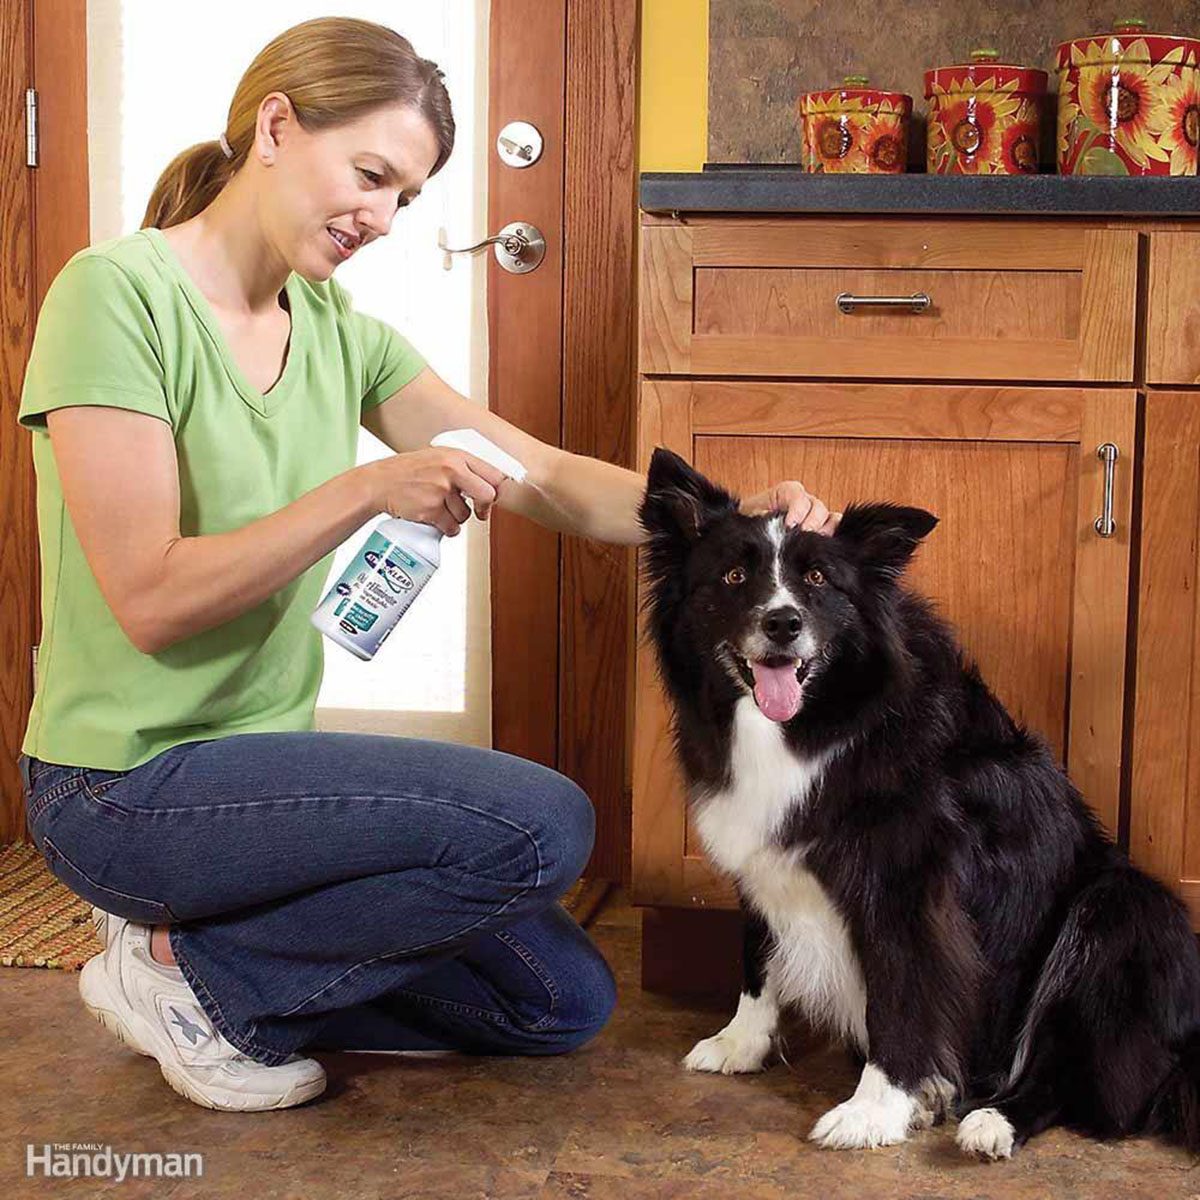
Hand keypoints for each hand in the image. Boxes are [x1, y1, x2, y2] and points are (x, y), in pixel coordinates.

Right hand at [365, 448, 507, 536]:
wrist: (379, 483)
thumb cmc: (408, 472)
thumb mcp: (438, 458)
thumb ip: (462, 468)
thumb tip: (489, 484)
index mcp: (456, 456)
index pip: (493, 474)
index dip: (496, 489)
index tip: (492, 497)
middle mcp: (451, 470)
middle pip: (488, 495)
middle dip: (485, 507)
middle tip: (479, 512)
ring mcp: (440, 490)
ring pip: (465, 515)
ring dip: (455, 518)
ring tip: (439, 508)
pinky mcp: (430, 509)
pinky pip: (451, 528)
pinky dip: (446, 529)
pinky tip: (434, 518)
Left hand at [740, 480, 840, 535]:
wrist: (752, 534)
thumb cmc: (752, 520)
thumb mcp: (750, 515)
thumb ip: (758, 514)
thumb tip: (768, 517)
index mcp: (787, 492)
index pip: (799, 496)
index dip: (797, 511)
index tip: (790, 525)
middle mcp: (805, 501)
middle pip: (818, 507)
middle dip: (811, 523)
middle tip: (802, 536)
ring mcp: (816, 515)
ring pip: (830, 517)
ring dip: (824, 530)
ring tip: (812, 543)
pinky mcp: (822, 528)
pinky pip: (836, 527)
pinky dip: (834, 534)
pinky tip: (824, 545)